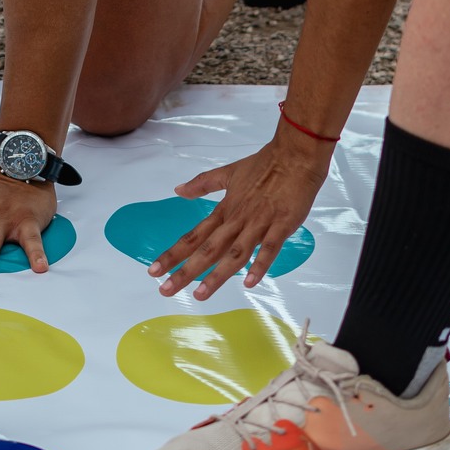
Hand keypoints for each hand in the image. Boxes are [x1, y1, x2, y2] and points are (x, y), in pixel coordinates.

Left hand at [146, 122, 331, 300]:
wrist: (295, 155)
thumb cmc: (264, 165)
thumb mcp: (229, 172)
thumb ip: (204, 183)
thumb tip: (178, 190)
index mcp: (225, 209)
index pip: (195, 235)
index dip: (174, 253)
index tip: (154, 270)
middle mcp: (237, 219)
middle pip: (208, 249)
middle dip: (186, 271)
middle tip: (165, 290)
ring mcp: (259, 223)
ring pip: (234, 253)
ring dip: (217, 275)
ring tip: (199, 294)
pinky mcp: (281, 225)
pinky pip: (269, 248)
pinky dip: (259, 265)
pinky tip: (249, 283)